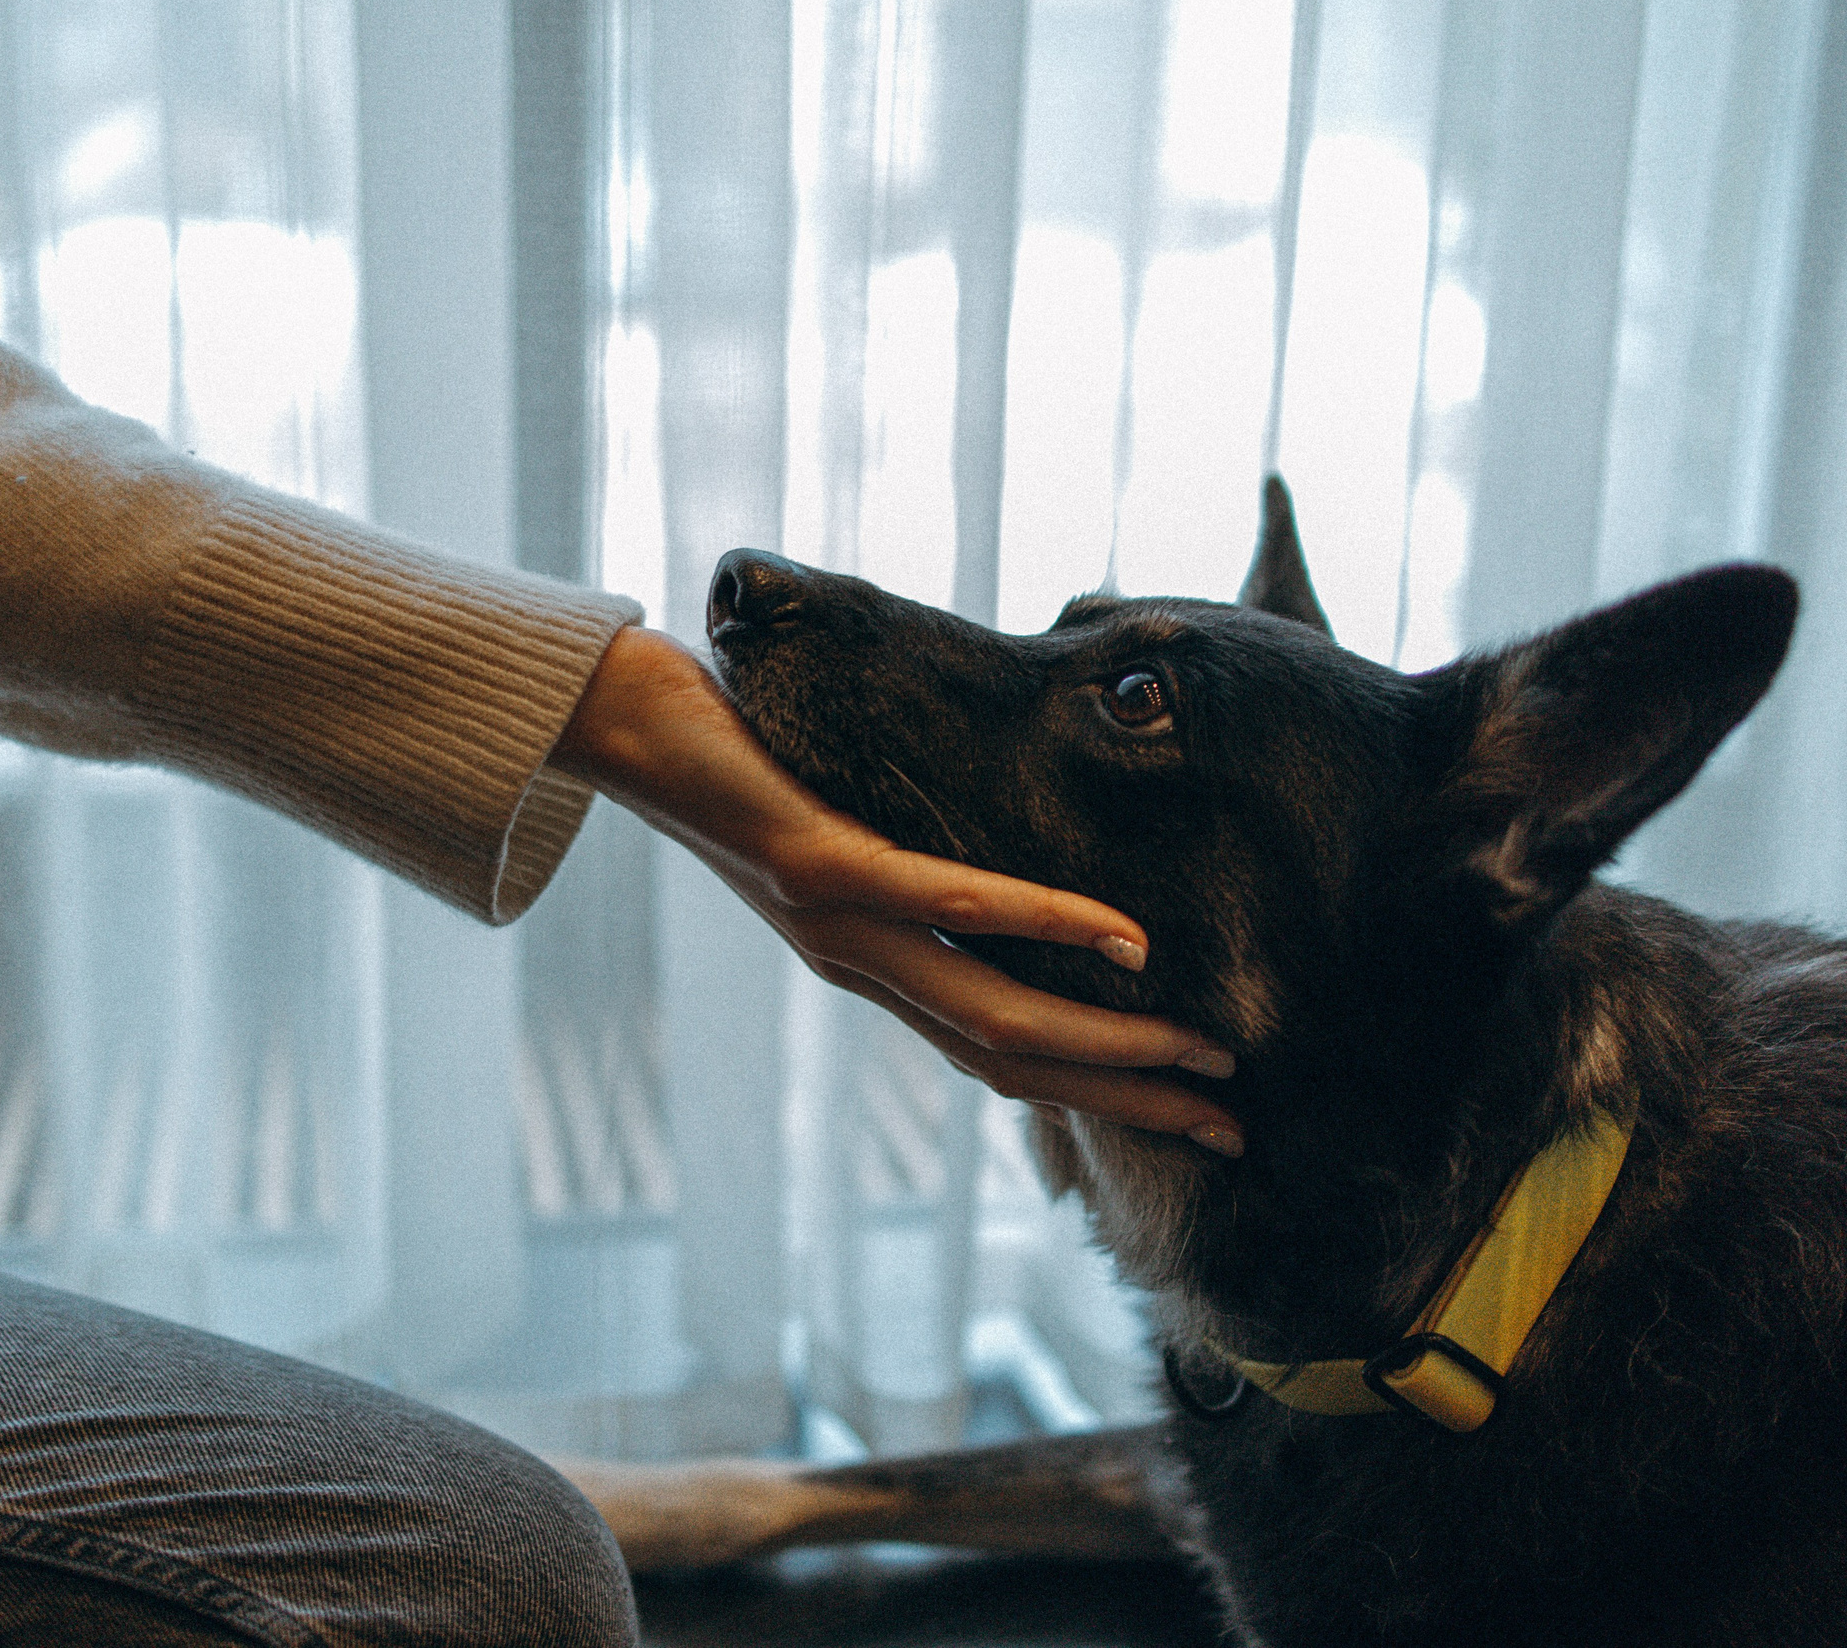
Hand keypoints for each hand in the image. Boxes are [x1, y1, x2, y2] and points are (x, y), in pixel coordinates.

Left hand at [547, 627, 1244, 1151]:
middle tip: (1237, 1128)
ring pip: (990, 1013)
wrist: (609, 718)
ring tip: (1201, 1053)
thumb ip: (918, 852)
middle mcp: (857, 965)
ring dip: (1105, 1041)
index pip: (999, 1059)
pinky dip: (1045, 921)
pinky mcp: (817, 863)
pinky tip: (1123, 936)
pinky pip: (947, 904)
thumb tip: (1010, 841)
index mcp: (868, 963)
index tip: (1196, 1119)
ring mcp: (835, 923)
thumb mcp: (844, 821)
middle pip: (1012, 1067)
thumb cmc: (733, 753)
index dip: (1097, 1100)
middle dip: (1127, 1103)